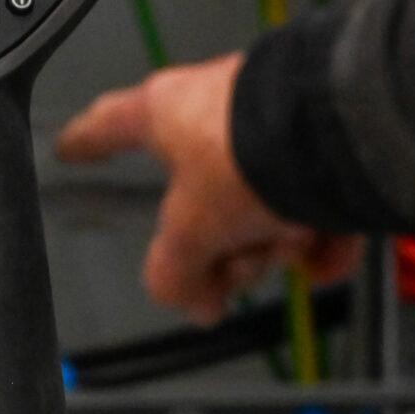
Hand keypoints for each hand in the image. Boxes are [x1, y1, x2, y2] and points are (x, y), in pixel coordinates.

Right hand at [56, 54, 362, 323]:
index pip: (108, 125)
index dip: (86, 141)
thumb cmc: (251, 153)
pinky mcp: (331, 142)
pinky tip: (327, 257)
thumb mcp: (191, 232)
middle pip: (203, 199)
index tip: (71, 147)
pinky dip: (324, 238)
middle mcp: (219, 110)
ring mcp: (277, 125)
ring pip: (262, 205)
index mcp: (166, 112)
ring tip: (290, 244)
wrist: (343, 134)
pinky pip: (318, 203)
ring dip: (274, 244)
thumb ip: (174, 273)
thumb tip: (192, 303)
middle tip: (234, 272)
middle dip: (224, 248)